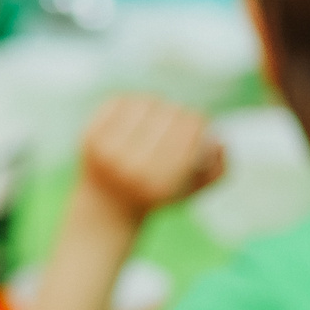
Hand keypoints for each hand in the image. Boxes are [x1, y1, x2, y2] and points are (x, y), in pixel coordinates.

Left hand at [77, 93, 224, 220]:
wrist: (106, 208)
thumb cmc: (156, 196)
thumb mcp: (192, 192)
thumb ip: (217, 171)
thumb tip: (219, 140)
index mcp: (162, 184)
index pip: (192, 130)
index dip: (201, 122)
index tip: (199, 125)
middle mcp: (134, 169)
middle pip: (171, 114)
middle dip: (180, 113)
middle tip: (179, 118)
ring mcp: (109, 152)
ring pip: (147, 102)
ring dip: (158, 104)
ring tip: (159, 114)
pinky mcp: (90, 138)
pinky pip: (121, 101)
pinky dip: (133, 102)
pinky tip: (138, 111)